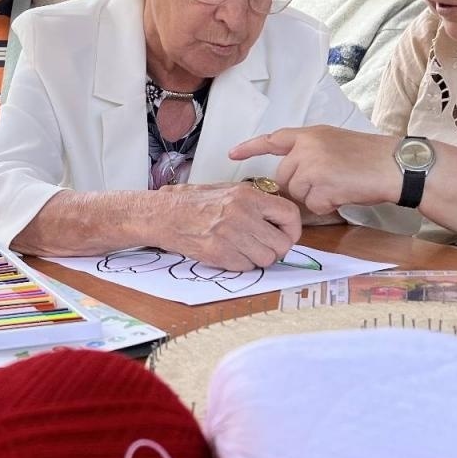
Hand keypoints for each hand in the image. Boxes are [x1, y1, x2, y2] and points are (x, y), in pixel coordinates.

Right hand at [157, 182, 302, 269]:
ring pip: (266, 259)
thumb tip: (280, 218)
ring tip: (245, 249)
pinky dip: (241, 264)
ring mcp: (230, 236)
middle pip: (281, 243)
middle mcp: (242, 214)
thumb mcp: (228, 190)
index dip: (293, 230)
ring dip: (259, 258)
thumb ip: (255, 202)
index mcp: (247, 195)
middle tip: (265, 246)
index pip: (289, 214)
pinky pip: (246, 267)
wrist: (164, 214)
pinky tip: (230, 253)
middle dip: (277, 249)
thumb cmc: (194, 203)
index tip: (287, 235)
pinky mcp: (219, 254)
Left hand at [231, 126, 401, 214]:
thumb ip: (310, 154)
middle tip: (330, 183)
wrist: (395, 165)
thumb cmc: (371, 158)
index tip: (231, 154)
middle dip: (300, 187)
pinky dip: (327, 206)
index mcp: (311, 134)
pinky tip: (344, 194)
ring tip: (341, 186)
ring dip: (315, 198)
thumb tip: (290, 176)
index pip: (273, 139)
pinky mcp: (321, 184)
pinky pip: (312, 205)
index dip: (250, 147)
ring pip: (297, 193)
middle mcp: (308, 146)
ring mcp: (313, 164)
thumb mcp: (335, 144)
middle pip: (284, 177)